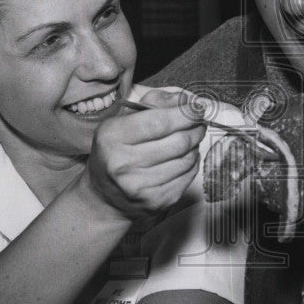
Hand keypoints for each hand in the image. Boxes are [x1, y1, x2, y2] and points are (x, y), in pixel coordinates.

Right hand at [81, 89, 205, 221]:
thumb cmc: (116, 151)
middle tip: (199, 123)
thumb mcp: (123, 121)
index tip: (197, 109)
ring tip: (190, 140)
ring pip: (186, 159)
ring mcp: (140, 186)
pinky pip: (187, 176)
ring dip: (195, 146)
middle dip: (195, 129)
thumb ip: (153, 104)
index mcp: (112, 137)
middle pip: (178, 141)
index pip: (159, 122)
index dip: (185, 114)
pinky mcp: (156, 202)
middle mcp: (123, 164)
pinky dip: (192, 163)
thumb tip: (187, 101)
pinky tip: (184, 158)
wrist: (104, 197)